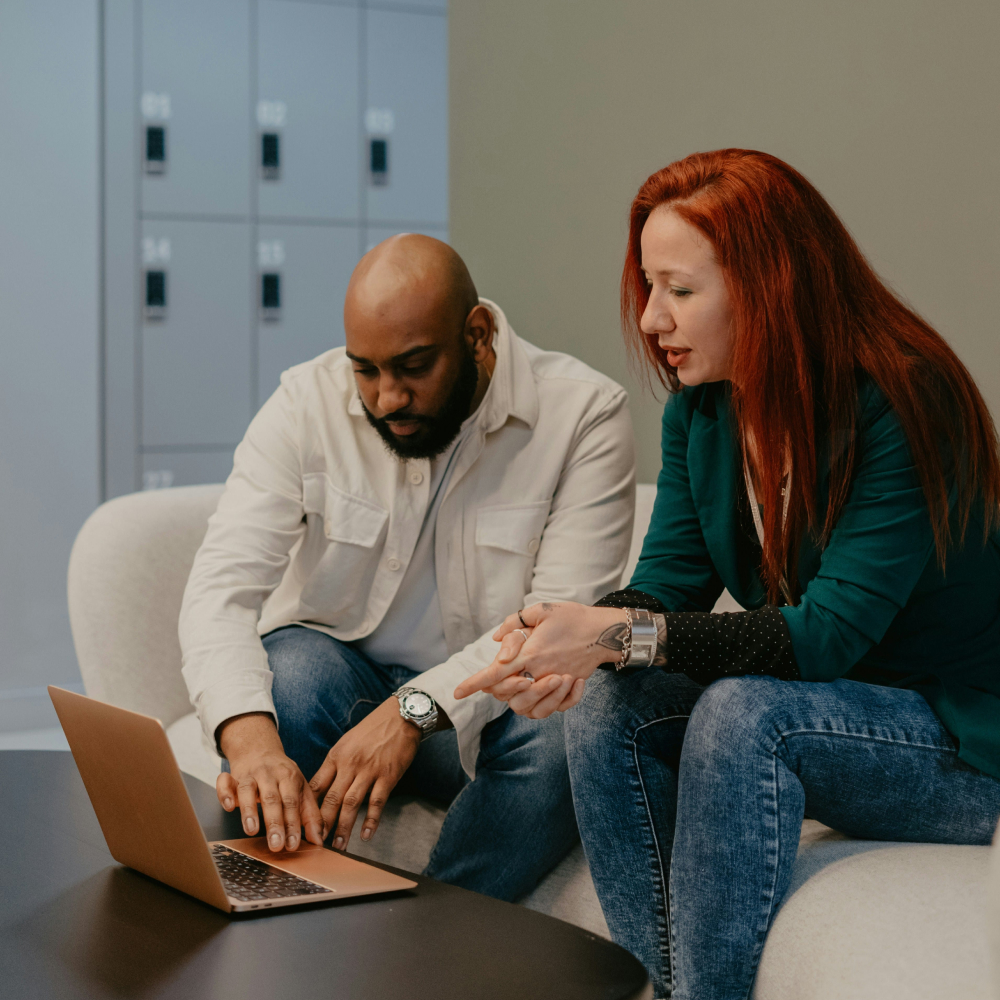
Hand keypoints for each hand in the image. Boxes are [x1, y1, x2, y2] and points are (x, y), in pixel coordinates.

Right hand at [216, 712, 323, 851]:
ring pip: (248, 790)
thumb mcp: (301, 789)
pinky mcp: (232, 776)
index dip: (293, 824)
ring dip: (249, 810)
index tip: (293, 844)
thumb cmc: (283, 776)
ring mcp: (250, 774)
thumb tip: (318, 841)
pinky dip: (225, 793)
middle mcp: (270, 774)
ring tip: (251, 830)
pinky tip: (229, 807)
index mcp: (290, 777)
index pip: (292, 802)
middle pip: (272, 798)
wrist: (260, 748)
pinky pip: (225, 782)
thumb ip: (310, 814)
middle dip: (274, 823)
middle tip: (276, 845)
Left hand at [307, 697, 424, 850]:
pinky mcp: (388, 776)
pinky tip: (366, 835)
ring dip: (344, 827)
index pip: (317, 786)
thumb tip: (321, 787)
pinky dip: (371, 820)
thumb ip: (335, 764)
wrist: (400, 716)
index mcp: (336, 756)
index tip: (302, 825)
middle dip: (323, 824)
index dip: (308, 808)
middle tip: (316, 844)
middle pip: (331, 799)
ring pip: (351, 804)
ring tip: (338, 845)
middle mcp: (350, 765)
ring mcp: (369, 771)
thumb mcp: (347, 742)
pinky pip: (377, 802)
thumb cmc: (373, 729)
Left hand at [453, 602, 627, 710]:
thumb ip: (515, 622)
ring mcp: (557, 682)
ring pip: (529, 707)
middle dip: (498, 692)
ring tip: (520, 686)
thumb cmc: (571, 617)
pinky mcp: (570, 687)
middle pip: (509, 695)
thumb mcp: (541, 610)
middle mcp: (542, 671)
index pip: (496, 672)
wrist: (604, 630)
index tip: (457, 692)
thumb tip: (495, 639)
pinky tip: (544, 692)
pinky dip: (545, 706)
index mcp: (531, 652)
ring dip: (520, 701)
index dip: (474, 683)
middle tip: (494, 683)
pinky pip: (553, 708)